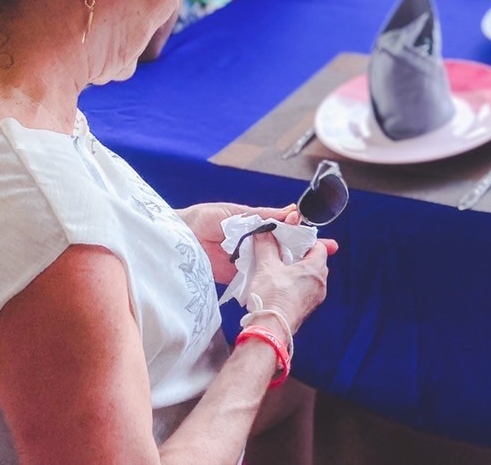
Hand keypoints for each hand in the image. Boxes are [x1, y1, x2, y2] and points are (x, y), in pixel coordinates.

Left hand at [178, 202, 302, 284]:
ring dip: (282, 266)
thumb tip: (289, 210)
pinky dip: (264, 279)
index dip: (296, 232)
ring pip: (269, 265)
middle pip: (280, 249)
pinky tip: (276, 279)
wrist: (177, 237)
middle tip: (314, 251)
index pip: (282, 230)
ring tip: (299, 267)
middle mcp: (253, 245)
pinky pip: (253, 279)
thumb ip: (262, 215)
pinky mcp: (234, 277)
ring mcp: (245, 262)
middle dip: (296, 251)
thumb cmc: (202, 218)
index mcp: (255, 227)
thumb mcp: (236, 212)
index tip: (309, 233)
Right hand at [244, 229, 335, 333]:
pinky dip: (295, 287)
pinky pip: (304, 292)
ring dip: (296, 273)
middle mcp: (320, 283)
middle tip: (283, 255)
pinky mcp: (306, 310)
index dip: (305, 242)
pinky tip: (279, 288)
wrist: (270, 329)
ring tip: (278, 272)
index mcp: (315, 269)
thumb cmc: (272, 298)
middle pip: (314, 262)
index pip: (319, 247)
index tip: (291, 241)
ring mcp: (315, 298)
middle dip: (299, 257)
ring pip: (309, 278)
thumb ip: (266, 246)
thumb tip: (264, 232)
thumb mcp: (266, 267)